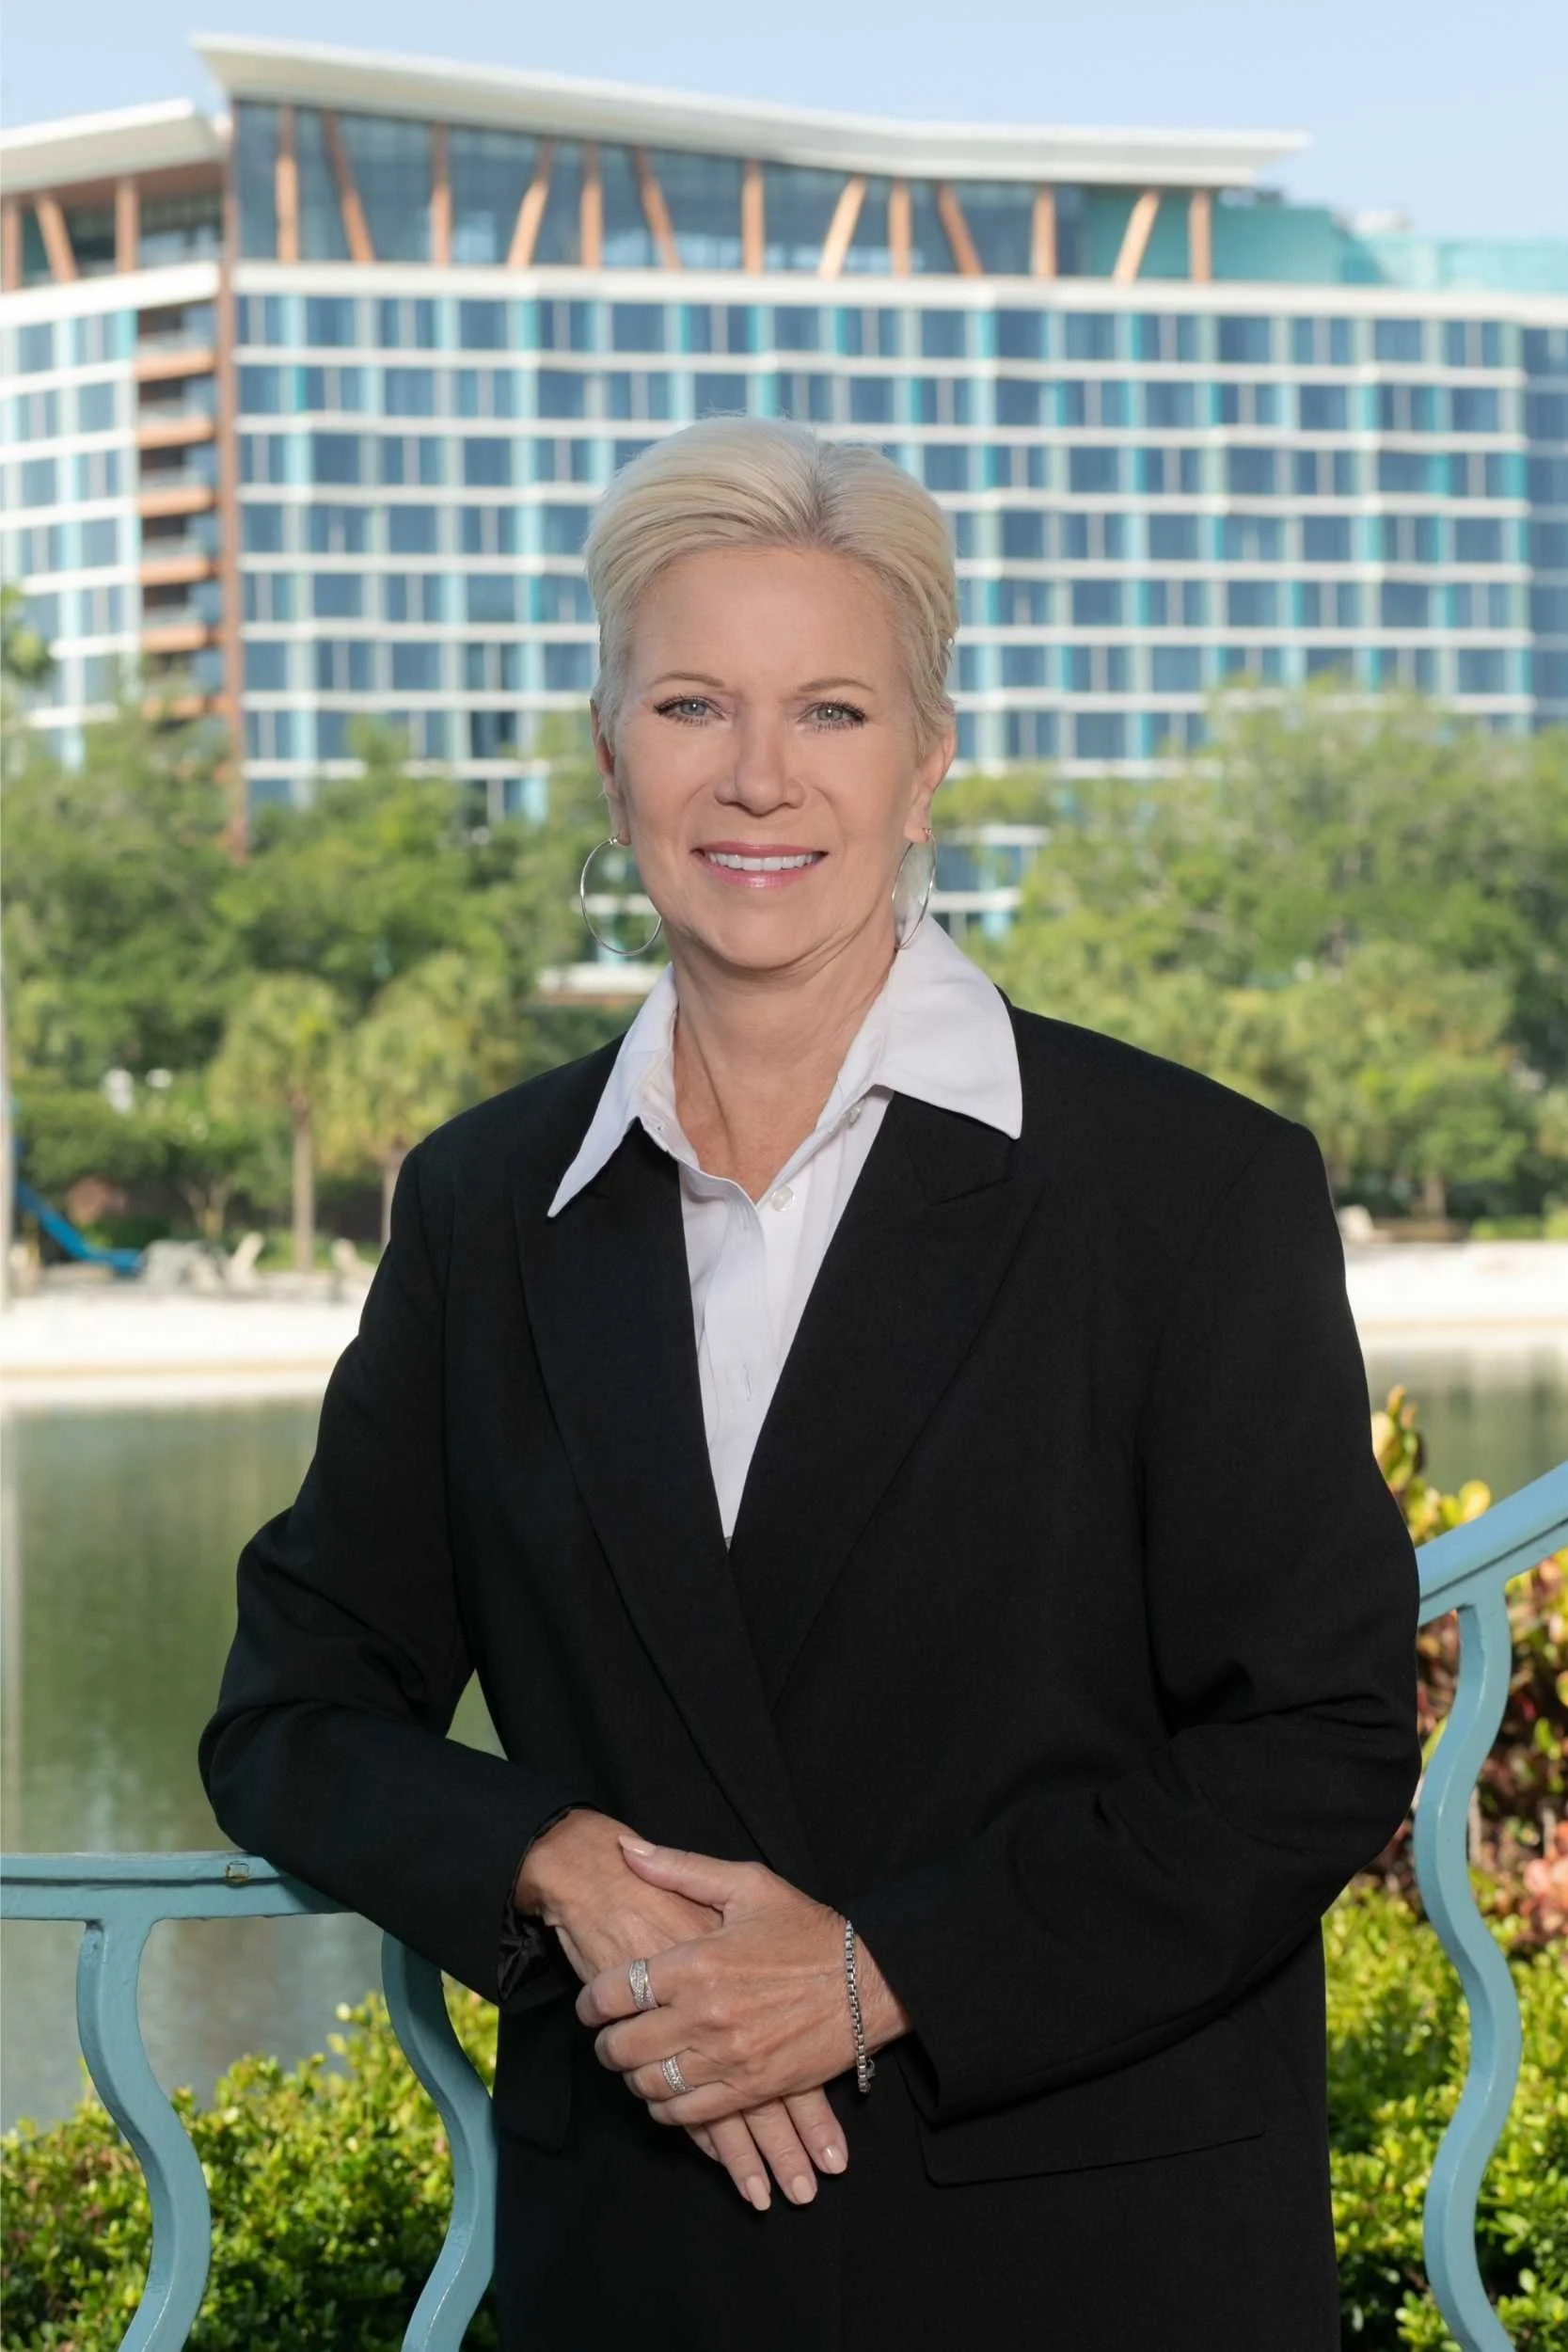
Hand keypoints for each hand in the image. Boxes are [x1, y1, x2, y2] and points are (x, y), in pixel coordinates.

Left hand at [576, 1836, 909, 2132]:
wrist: (871, 1980)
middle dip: (605, 2045)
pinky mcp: (750, 2089)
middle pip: (623, 2046)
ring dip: (633, 2078)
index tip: (590, 2005)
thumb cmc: (807, 1929)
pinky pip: (686, 2114)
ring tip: (636, 2065)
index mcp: (696, 1961)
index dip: (591, 2003)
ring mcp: (727, 2057)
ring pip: (649, 2084)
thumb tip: (625, 1850)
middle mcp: (704, 2013)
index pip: (615, 1991)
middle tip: (608, 2038)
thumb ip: (679, 1867)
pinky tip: (667, 2091)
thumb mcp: (747, 1884)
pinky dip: (666, 2108)